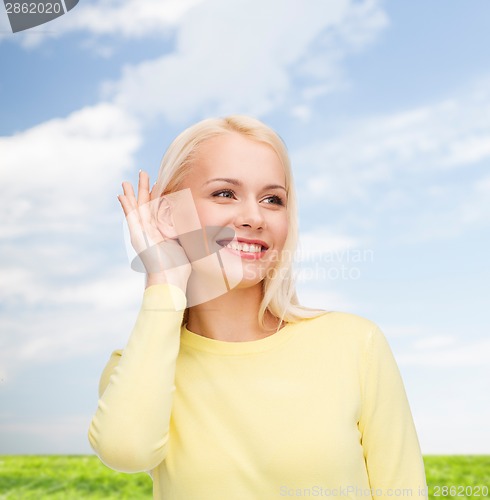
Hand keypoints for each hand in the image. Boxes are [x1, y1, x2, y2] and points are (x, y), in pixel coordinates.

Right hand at [117, 171, 190, 289]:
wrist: (170, 281)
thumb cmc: (180, 268)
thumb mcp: (186, 243)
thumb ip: (188, 232)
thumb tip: (203, 224)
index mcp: (161, 232)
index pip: (159, 209)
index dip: (159, 195)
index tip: (160, 182)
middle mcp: (150, 231)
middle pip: (146, 205)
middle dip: (144, 189)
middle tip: (142, 173)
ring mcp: (142, 233)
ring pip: (136, 209)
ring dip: (131, 194)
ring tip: (125, 181)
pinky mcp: (137, 236)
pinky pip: (130, 218)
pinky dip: (126, 206)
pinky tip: (121, 195)